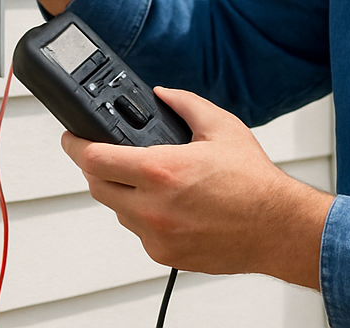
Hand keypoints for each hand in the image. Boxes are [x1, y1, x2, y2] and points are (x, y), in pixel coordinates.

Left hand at [61, 87, 333, 287]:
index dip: (75, 145)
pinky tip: (168, 203)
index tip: (71, 138)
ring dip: (121, 192)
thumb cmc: (254, 182)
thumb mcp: (221, 126)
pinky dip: (143, 215)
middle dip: (98, 167)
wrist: (277, 228)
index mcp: (162, 171)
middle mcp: (153, 207)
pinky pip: (138, 231)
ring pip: (117, 210)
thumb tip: (161, 94)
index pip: (94, 159)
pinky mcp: (165, 254)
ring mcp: (157, 235)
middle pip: (97, 186)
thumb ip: (184, 103)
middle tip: (109, 153)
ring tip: (150, 178)